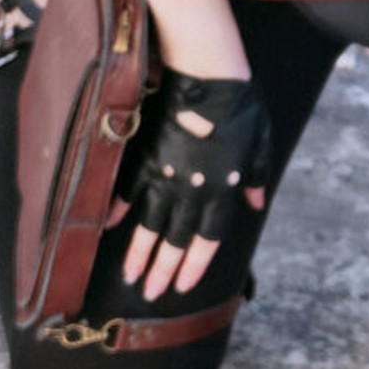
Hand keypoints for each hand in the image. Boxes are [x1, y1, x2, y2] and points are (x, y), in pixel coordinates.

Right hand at [107, 71, 270, 301]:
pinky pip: (129, 189)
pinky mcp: (148, 156)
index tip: (182, 287)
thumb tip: (255, 203)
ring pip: (150, 224)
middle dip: (163, 271)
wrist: (209, 74)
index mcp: (223, 189)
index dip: (194, 265)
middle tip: (150, 295)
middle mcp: (193, 190)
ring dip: (139, 252)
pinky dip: (117, 208)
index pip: (208, 239)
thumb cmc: (240, 105)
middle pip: (176, 240)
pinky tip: (107, 227)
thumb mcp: (260, 143)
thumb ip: (255, 177)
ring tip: (130, 275)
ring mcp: (167, 175)